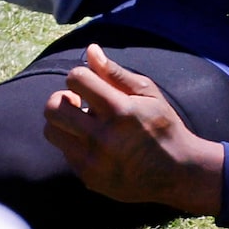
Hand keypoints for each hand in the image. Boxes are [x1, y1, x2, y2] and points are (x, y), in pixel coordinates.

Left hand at [42, 45, 225, 216]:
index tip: (88, 84)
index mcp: (120, 110)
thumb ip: (115, 72)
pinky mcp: (89, 178)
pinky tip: (95, 144)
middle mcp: (103, 137)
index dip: (79, 77)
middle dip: (61, 98)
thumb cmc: (162, 126)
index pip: (76, 79)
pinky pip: (65, 152)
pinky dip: (75, 143)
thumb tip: (90, 49)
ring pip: (51, 131)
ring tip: (82, 122)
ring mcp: (94, 161)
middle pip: (53, 108)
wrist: (176, 173)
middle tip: (77, 102)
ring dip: (62, 121)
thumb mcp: (147, 93)